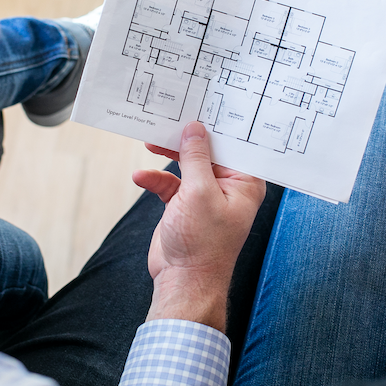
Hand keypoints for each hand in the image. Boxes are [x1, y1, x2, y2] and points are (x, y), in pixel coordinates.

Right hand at [133, 122, 265, 331]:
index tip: (204, 103)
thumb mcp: (199, 192)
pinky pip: (169, 183)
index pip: (234, 144)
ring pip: (186, 164)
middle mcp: (228, 186)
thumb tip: (195, 129)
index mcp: (244, 182)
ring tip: (149, 142)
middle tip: (169, 119)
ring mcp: (205, 195)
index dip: (219, 124)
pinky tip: (141, 177)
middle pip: (207, 150)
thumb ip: (196, 158)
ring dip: (167, 156)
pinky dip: (155, 179)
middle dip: (186, 138)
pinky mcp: (184, 205)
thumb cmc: (202, 244)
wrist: (183, 282)